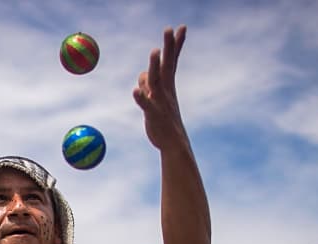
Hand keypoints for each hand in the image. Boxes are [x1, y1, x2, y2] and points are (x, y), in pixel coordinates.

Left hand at [133, 26, 188, 152]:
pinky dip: (142, 98)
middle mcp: (165, 90)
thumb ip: (149, 84)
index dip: (176, 44)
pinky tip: (136, 92)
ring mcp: (160, 102)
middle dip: (168, 47)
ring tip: (155, 52)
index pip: (172, 60)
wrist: (172, 143)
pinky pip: (146, 105)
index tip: (182, 27)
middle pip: (166, 64)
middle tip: (169, 29)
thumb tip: (143, 74)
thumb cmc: (164, 119)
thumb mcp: (156, 99)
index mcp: (167, 85)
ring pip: (156, 81)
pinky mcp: (153, 115)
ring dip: (155, 67)